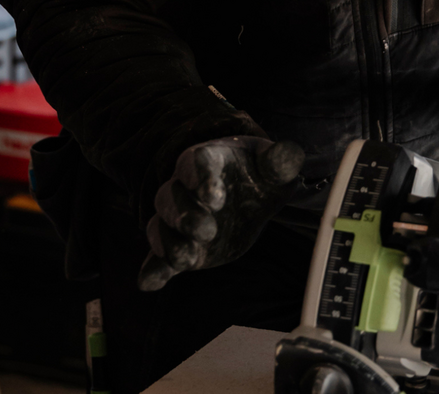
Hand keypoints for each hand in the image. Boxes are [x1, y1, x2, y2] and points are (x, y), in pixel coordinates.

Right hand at [137, 136, 303, 291]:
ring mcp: (180, 218)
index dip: (200, 178)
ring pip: (160, 226)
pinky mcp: (180, 245)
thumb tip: (290, 154)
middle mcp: (185, 188)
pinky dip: (152, 270)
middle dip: (184, 215)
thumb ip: (280, 161)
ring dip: (169, 242)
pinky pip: (158, 256)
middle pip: (171, 196)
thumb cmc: (256, 174)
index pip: (195, 164)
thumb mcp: (272, 168)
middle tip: (207, 230)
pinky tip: (148, 283)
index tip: (214, 196)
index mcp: (206, 160)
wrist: (247, 194)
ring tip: (187, 259)